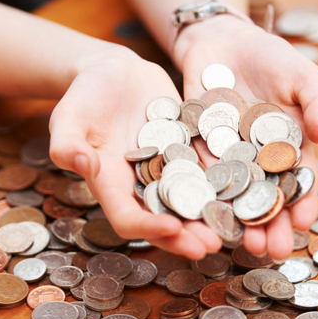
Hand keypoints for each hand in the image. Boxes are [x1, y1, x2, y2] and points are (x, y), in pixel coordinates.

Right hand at [48, 47, 221, 258]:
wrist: (114, 73)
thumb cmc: (84, 96)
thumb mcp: (68, 116)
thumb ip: (67, 143)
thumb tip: (80, 163)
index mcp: (111, 187)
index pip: (127, 219)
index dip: (149, 227)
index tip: (171, 228)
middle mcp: (142, 188)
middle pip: (165, 221)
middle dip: (187, 236)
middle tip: (211, 245)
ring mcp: (169, 174)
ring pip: (192, 204)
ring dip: (211, 219)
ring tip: (235, 229)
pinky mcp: (190, 156)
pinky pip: (210, 175)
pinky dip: (227, 186)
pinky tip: (250, 191)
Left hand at [175, 15, 317, 260]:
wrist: (224, 41)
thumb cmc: (272, 57)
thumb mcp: (303, 74)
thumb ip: (317, 100)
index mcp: (289, 148)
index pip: (299, 182)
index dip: (304, 203)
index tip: (305, 224)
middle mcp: (258, 160)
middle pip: (266, 198)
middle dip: (271, 224)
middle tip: (273, 250)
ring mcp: (227, 157)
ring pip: (234, 195)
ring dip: (238, 220)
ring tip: (241, 244)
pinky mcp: (197, 148)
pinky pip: (199, 174)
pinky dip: (202, 195)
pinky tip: (204, 216)